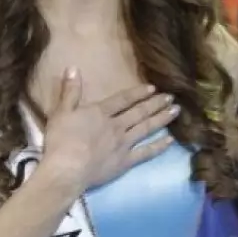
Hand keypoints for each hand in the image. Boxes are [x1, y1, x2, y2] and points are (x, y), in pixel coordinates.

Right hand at [40, 68, 180, 192]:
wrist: (67, 169)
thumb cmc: (61, 140)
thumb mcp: (61, 112)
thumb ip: (70, 91)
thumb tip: (73, 67)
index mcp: (100, 112)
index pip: (123, 99)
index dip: (138, 93)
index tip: (152, 88)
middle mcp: (116, 125)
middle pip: (139, 112)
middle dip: (156, 103)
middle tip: (171, 97)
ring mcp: (123, 144)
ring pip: (146, 128)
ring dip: (161, 119)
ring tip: (176, 111)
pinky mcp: (125, 162)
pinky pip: (145, 153)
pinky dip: (158, 146)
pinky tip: (170, 141)